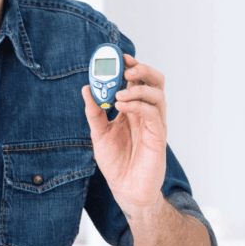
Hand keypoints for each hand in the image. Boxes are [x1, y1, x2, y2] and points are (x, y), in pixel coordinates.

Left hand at [81, 53, 166, 213]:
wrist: (125, 189)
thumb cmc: (116, 162)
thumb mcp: (98, 133)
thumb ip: (94, 112)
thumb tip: (86, 88)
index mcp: (133, 109)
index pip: (138, 80)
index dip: (131, 66)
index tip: (118, 56)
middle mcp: (146, 113)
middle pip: (155, 82)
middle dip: (142, 70)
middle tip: (125, 68)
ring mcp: (154, 124)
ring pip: (158, 95)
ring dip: (138, 88)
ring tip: (118, 93)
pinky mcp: (158, 137)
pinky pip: (154, 114)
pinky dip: (138, 105)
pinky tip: (121, 105)